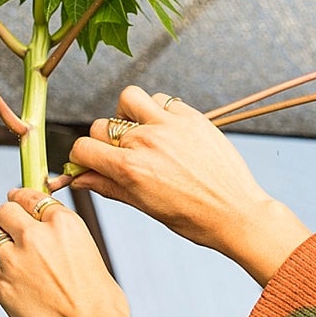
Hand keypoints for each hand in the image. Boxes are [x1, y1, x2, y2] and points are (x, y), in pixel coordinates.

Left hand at [0, 191, 136, 316]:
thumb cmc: (101, 302)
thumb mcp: (89, 256)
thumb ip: (64, 241)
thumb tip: (51, 241)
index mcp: (64, 224)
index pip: (32, 197)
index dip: (22, 199)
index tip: (17, 201)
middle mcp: (36, 235)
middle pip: (5, 210)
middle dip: (7, 219)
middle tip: (11, 231)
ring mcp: (15, 259)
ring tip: (9, 259)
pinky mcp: (1, 284)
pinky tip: (6, 279)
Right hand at [67, 86, 309, 285]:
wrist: (236, 212)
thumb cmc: (191, 217)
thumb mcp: (144, 205)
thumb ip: (108, 187)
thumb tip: (79, 179)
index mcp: (131, 169)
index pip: (84, 147)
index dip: (82, 157)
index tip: (91, 162)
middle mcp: (146, 141)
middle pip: (101, 125)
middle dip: (103, 141)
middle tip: (120, 155)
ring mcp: (169, 125)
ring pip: (129, 98)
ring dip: (127, 113)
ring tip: (140, 132)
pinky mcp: (191, 116)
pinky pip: (162, 99)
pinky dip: (158, 110)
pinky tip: (166, 130)